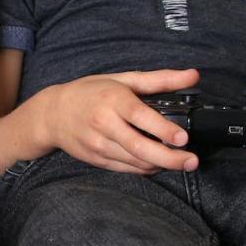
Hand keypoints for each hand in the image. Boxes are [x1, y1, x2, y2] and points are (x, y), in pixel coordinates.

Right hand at [43, 69, 200, 174]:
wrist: (52, 115)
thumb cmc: (90, 93)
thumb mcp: (122, 79)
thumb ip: (159, 79)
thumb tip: (193, 76)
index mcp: (112, 100)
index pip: (140, 117)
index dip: (163, 130)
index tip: (183, 138)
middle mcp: (104, 124)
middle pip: (139, 147)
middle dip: (169, 158)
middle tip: (192, 162)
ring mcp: (99, 145)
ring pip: (135, 162)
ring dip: (161, 165)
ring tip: (182, 163)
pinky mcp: (97, 160)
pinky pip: (126, 169)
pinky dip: (146, 169)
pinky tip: (159, 164)